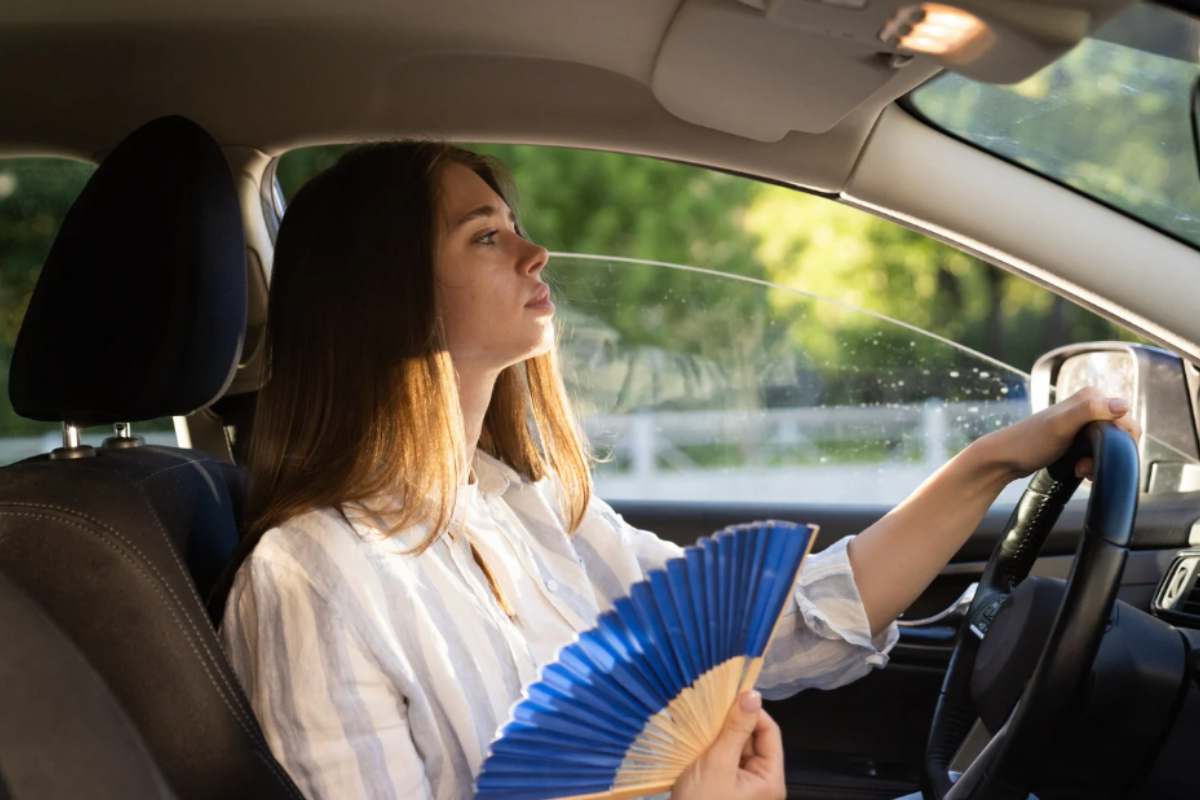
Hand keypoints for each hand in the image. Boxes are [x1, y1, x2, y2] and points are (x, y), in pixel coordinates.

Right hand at [670, 690, 785, 799]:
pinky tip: (696, 740)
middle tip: (709, 709)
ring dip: (720, 735)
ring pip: (737, 748)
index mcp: (770, 779)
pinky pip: (724, 761)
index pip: (770, 732)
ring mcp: (743, 787)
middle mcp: (762, 782)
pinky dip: (712, 748)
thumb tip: (752, 694)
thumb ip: (735, 729)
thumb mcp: (718, 764)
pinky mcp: (726, 789)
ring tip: (700, 723)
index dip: (752, 711)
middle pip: (754, 739)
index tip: (728, 696)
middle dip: (733, 723)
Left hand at [976, 387, 1141, 481]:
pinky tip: (1078, 470)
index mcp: (1092, 396)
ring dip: (1098, 462)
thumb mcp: (1061, 426)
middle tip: (1085, 467)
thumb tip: (1123, 405)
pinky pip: (1096, 453)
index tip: (1100, 457)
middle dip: (1107, 455)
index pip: (1127, 421)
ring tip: (1079, 470)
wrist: (1005, 458)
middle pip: (1119, 436)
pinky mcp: (1076, 438)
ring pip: (1108, 447)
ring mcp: (1082, 422)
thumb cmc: (1029, 441)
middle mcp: (1090, 406)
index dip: (1120, 443)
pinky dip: (1091, 464)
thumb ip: (1090, 411)